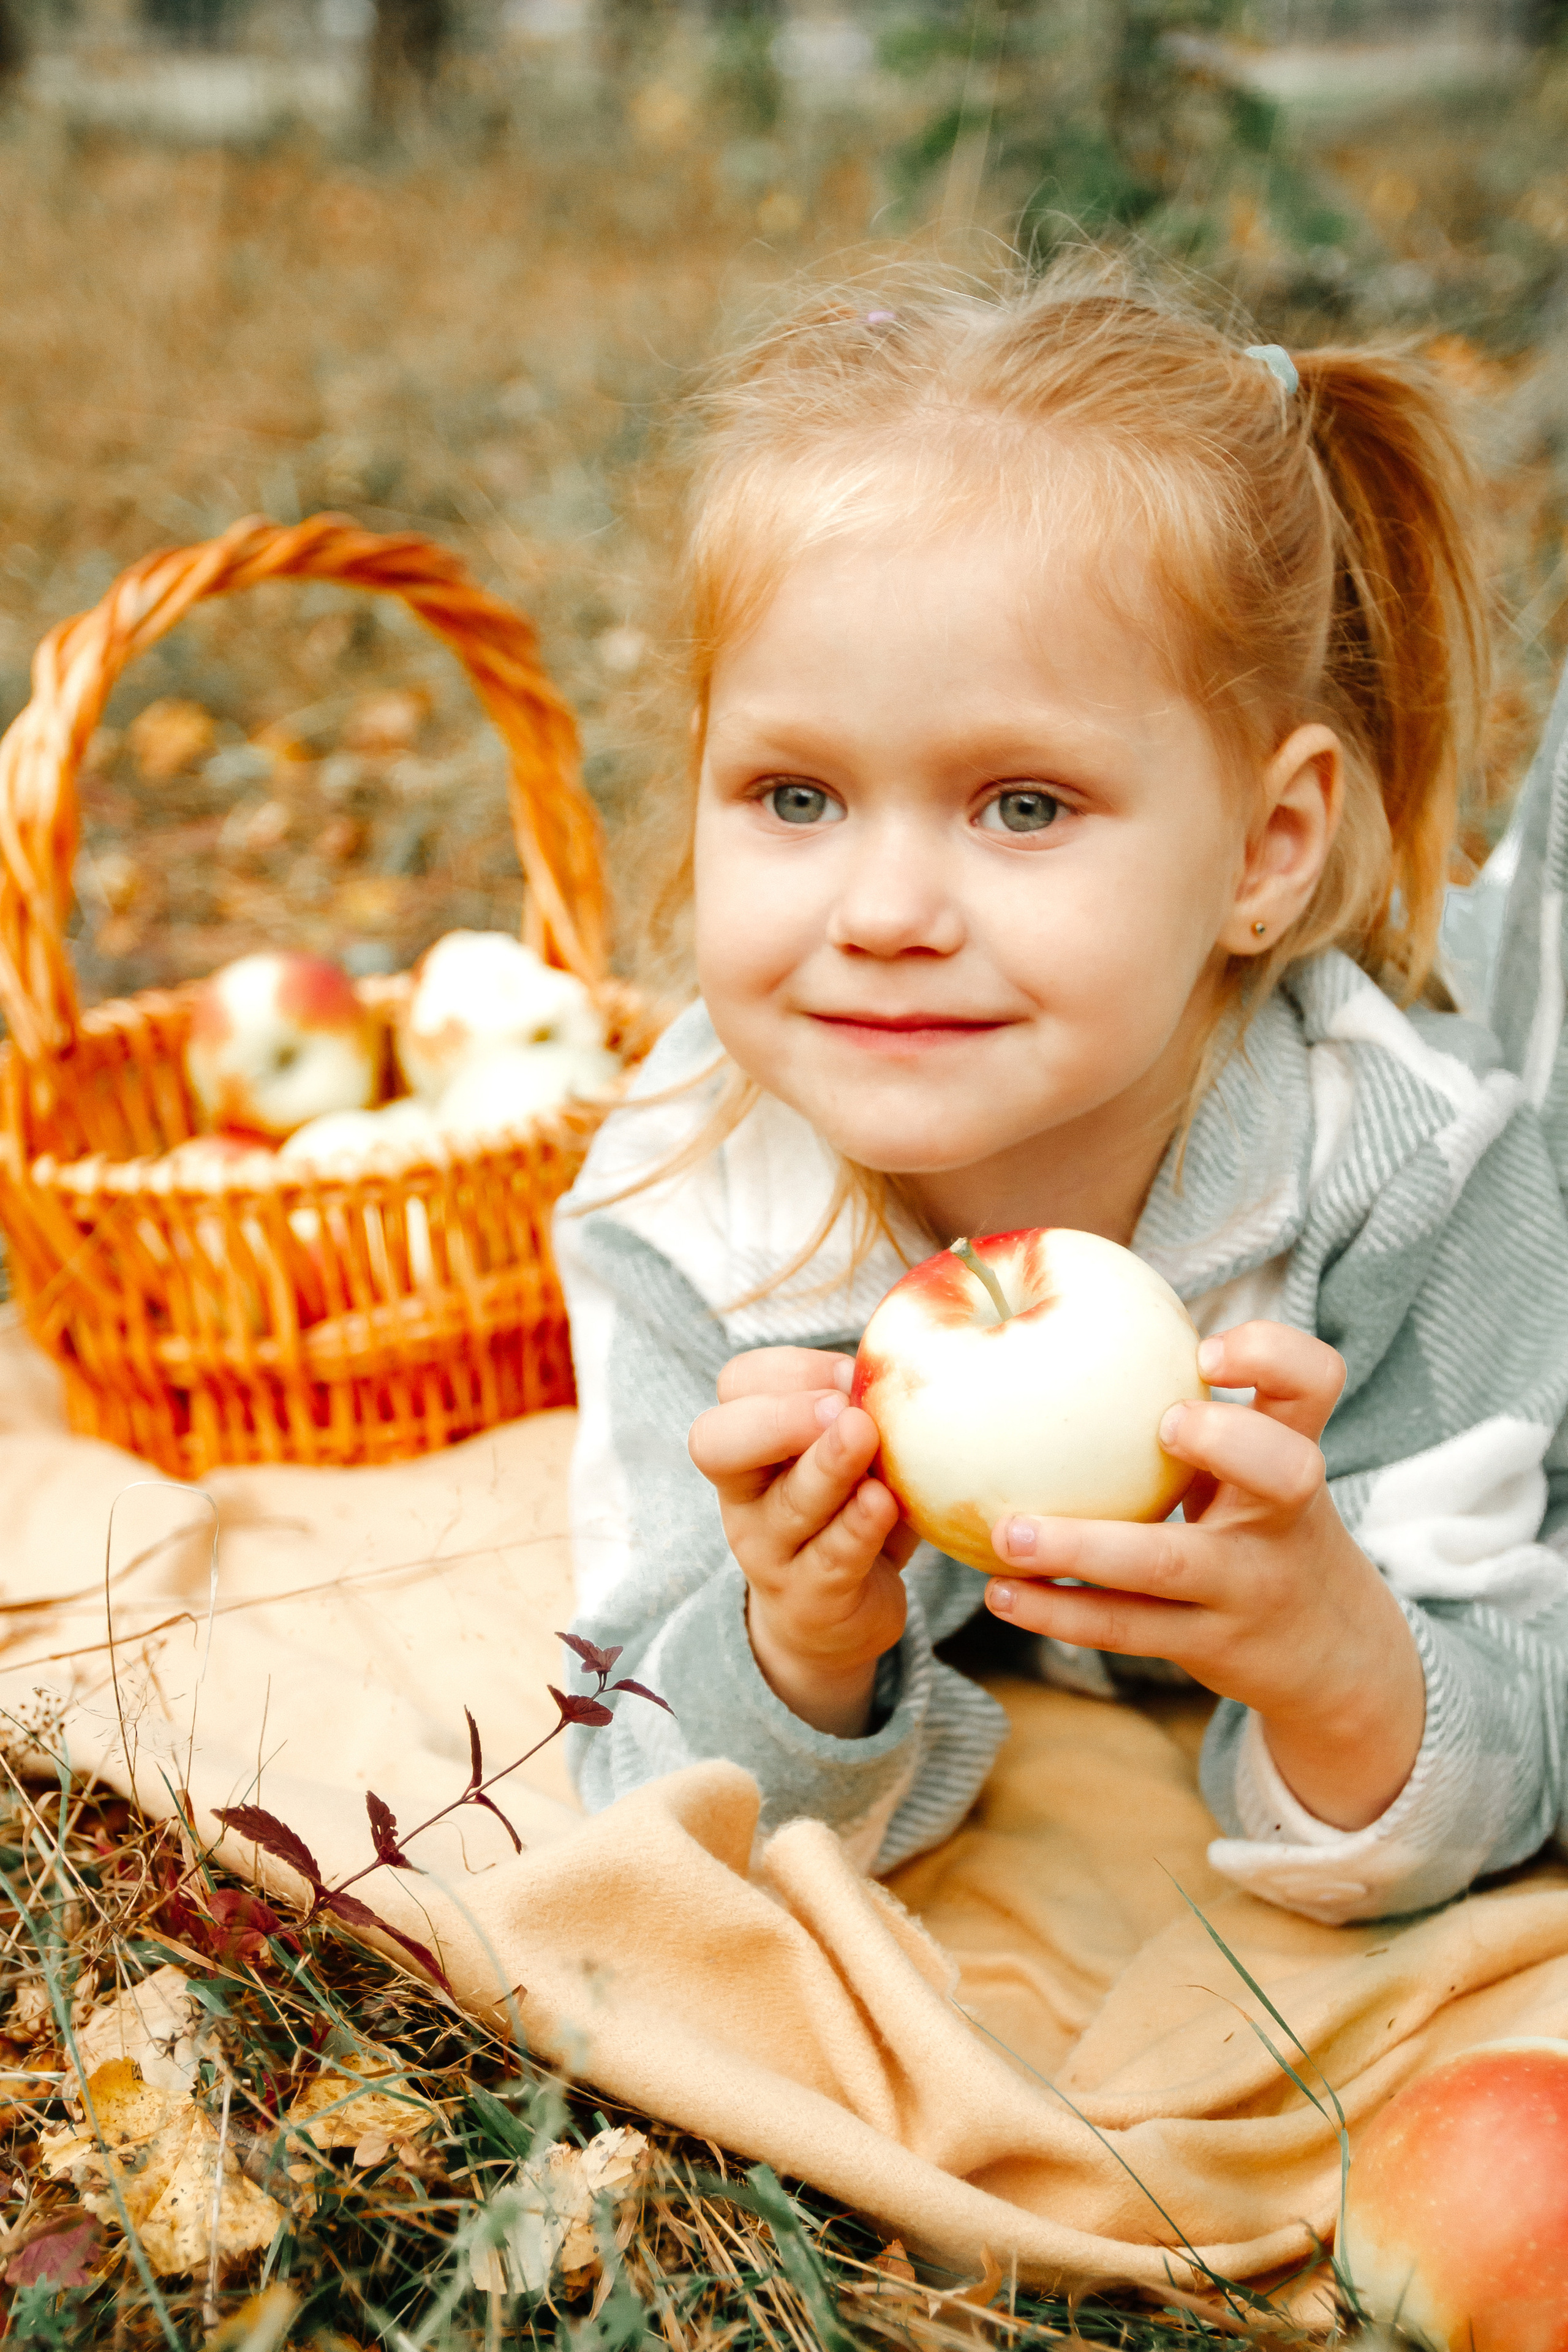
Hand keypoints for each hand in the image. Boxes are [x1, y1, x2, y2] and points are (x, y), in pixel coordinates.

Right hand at [688, 1347, 917, 1736]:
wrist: (835, 1618)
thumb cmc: (847, 1510)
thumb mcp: (849, 1452)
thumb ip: (863, 1409)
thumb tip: (900, 1360)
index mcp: (748, 1441)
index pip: (738, 1383)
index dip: (792, 1369)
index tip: (854, 1374)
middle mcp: (743, 1495)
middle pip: (720, 1444)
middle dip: (778, 1418)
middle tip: (839, 1406)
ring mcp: (770, 1551)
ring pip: (788, 1504)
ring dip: (828, 1466)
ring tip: (864, 1435)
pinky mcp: (811, 1599)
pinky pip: (831, 1558)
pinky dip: (858, 1527)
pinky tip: (883, 1503)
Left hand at [983, 1321, 1425, 1830]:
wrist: (1336, 1657)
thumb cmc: (1263, 1527)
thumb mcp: (1256, 1470)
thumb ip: (1200, 1413)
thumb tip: (1070, 1328)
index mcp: (1293, 1450)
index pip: (1315, 1381)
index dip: (1272, 1356)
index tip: (1206, 1350)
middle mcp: (1283, 1517)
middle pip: (1284, 1471)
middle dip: (1225, 1439)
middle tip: (1162, 1424)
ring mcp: (1248, 1584)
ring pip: (1171, 1564)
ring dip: (1083, 1547)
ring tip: (1009, 1534)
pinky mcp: (1212, 1643)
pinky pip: (1129, 1627)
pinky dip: (1059, 1612)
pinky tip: (1001, 1595)